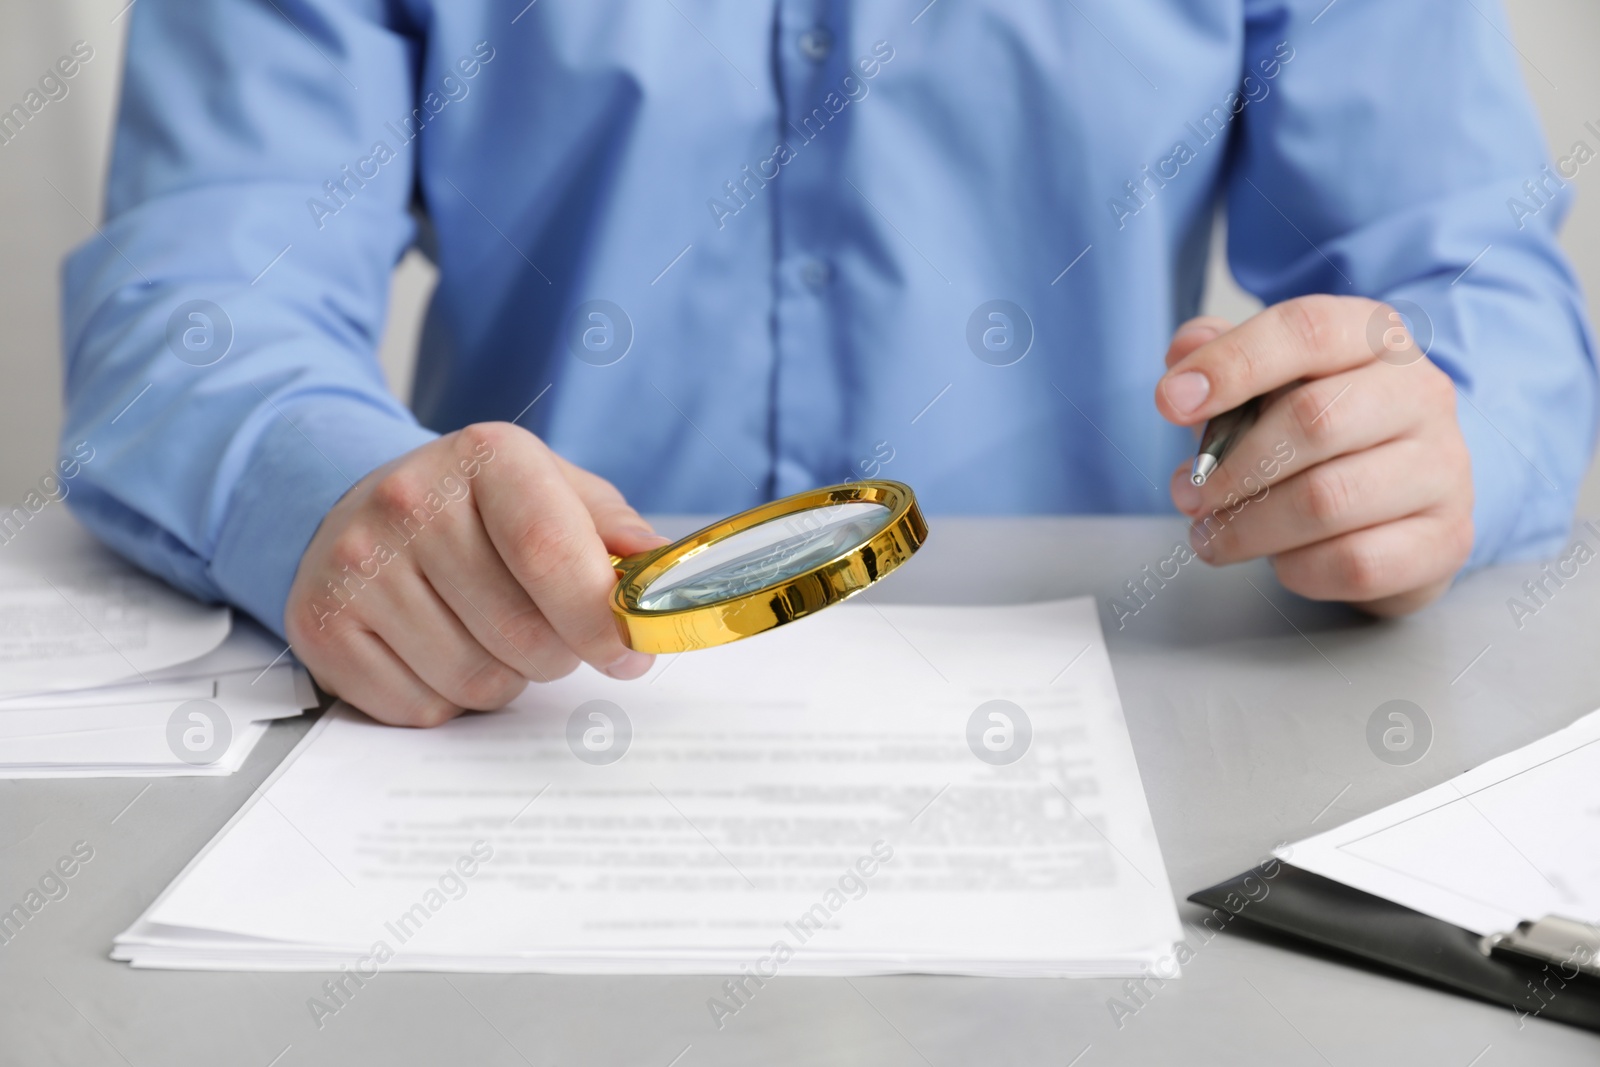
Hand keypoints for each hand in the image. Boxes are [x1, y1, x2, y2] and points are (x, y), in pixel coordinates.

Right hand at [285, 423, 666, 725]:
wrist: (363, 505)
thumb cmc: (481, 507)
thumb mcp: (554, 489)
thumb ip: (613, 530)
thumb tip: (659, 572)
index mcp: (486, 456)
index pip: (551, 553)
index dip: (600, 619)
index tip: (629, 651)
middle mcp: (408, 501)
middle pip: (522, 634)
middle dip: (559, 653)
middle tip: (554, 634)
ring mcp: (355, 564)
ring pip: (476, 682)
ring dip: (506, 677)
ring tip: (490, 633)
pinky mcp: (320, 626)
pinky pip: (421, 709)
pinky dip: (448, 699)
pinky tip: (439, 650)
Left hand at [1155, 295, 1473, 615]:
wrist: (1399, 507)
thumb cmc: (1322, 436)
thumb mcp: (1269, 382)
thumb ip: (1222, 356)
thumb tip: (1183, 355)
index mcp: (1374, 337)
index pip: (1305, 330)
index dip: (1231, 365)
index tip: (1170, 403)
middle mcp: (1421, 393)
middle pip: (1315, 419)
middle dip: (1231, 467)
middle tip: (1185, 496)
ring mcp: (1443, 467)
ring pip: (1328, 500)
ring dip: (1249, 527)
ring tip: (1212, 536)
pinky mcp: (1447, 539)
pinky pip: (1356, 561)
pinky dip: (1297, 568)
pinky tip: (1278, 561)